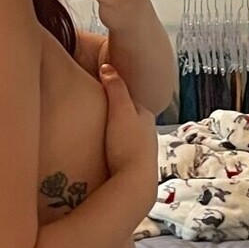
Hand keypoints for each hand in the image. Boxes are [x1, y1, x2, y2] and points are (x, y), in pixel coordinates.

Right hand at [98, 64, 157, 207]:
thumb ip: (115, 88)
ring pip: (130, 137)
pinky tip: (108, 154)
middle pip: (132, 119)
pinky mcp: (137, 167)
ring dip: (119, 134)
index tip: (102, 93)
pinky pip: (126, 153)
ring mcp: (144, 151)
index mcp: (146, 116)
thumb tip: (107, 66)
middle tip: (99, 114)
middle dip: (119, 115)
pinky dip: (118, 149)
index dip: (118, 95)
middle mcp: (149, 132)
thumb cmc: (127, 144)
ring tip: (101, 134)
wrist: (135, 182)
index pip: (131, 100)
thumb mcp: (120, 110)